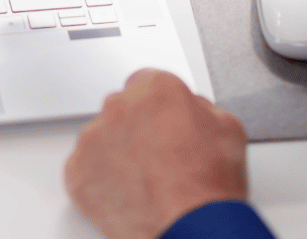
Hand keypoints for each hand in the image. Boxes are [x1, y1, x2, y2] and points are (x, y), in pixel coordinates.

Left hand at [66, 70, 248, 238]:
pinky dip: (100, 180)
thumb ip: (201, 107)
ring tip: (144, 181)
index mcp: (156, 89)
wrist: (190, 229)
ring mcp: (94, 138)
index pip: (147, 83)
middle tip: (158, 157)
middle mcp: (120, 106)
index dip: (158, 106)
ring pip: (101, 137)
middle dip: (137, 127)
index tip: (163, 122)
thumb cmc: (208, 187)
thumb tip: (192, 110)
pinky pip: (85, 168)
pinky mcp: (77, 171)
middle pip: (122, 108)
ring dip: (117, 152)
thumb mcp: (228, 129)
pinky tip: (127, 193)